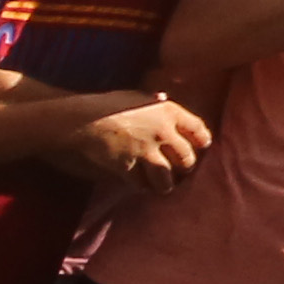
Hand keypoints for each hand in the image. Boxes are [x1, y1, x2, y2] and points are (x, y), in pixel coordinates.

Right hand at [75, 95, 212, 186]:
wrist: (81, 121)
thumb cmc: (105, 106)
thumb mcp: (133, 96)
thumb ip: (151, 100)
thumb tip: (162, 97)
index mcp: (167, 111)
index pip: (198, 128)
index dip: (202, 139)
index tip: (202, 145)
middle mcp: (162, 132)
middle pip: (186, 157)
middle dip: (186, 166)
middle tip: (183, 170)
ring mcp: (145, 151)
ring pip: (166, 176)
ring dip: (166, 184)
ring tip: (164, 187)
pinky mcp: (128, 167)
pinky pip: (141, 183)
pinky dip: (143, 187)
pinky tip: (142, 187)